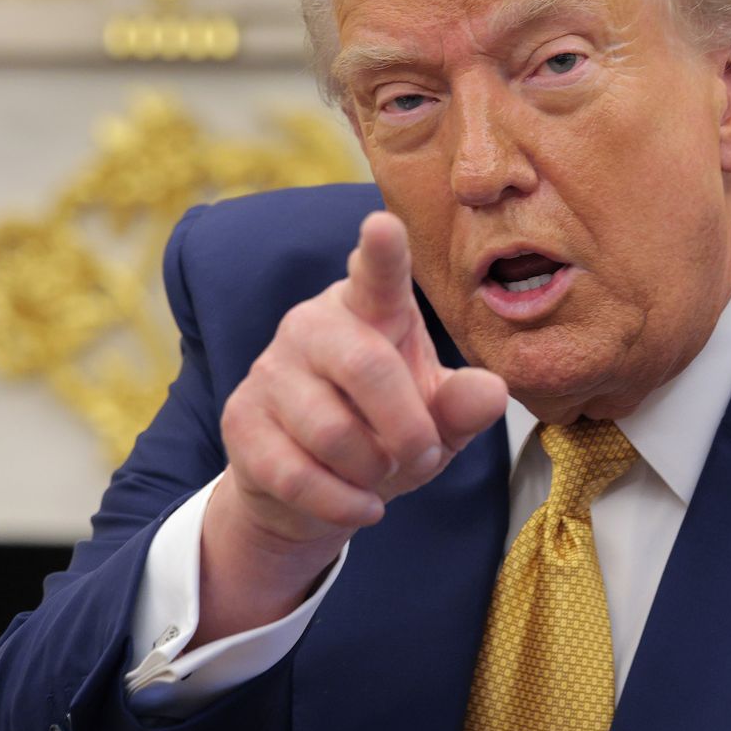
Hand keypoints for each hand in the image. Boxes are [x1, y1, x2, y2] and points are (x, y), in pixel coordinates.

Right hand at [194, 211, 507, 641]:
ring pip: (332, 431)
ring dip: (372, 470)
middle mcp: (314, 325)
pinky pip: (297, 474)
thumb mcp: (436, 421)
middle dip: (407, 428)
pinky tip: (359, 505)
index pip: (376, 274)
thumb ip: (462, 406)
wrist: (310, 487)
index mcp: (370, 308)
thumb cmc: (384, 431)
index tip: (383, 224)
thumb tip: (490, 393)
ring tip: (381, 474)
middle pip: (367, 368)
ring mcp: (271, 371)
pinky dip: (342, 503)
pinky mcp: (241, 421)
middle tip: (423, 455)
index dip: (381, 252)